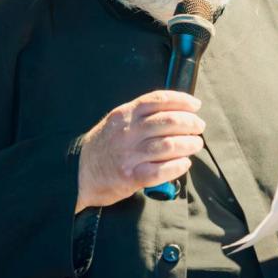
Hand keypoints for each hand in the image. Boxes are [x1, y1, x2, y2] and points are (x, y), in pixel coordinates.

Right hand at [76, 90, 204, 211]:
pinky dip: (177, 166)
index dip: (181, 101)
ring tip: (196, 144)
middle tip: (199, 127)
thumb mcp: (116, 122)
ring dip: (188, 144)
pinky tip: (184, 163)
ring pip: (168, 145)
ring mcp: (129, 155)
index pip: (158, 100)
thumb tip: (174, 111)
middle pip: (168, 122)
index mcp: (125, 114)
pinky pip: (161, 171)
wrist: (77, 173)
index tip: (196, 105)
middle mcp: (127, 132)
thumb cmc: (103, 146)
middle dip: (190, 123)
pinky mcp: (131, 177)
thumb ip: (140, 115)